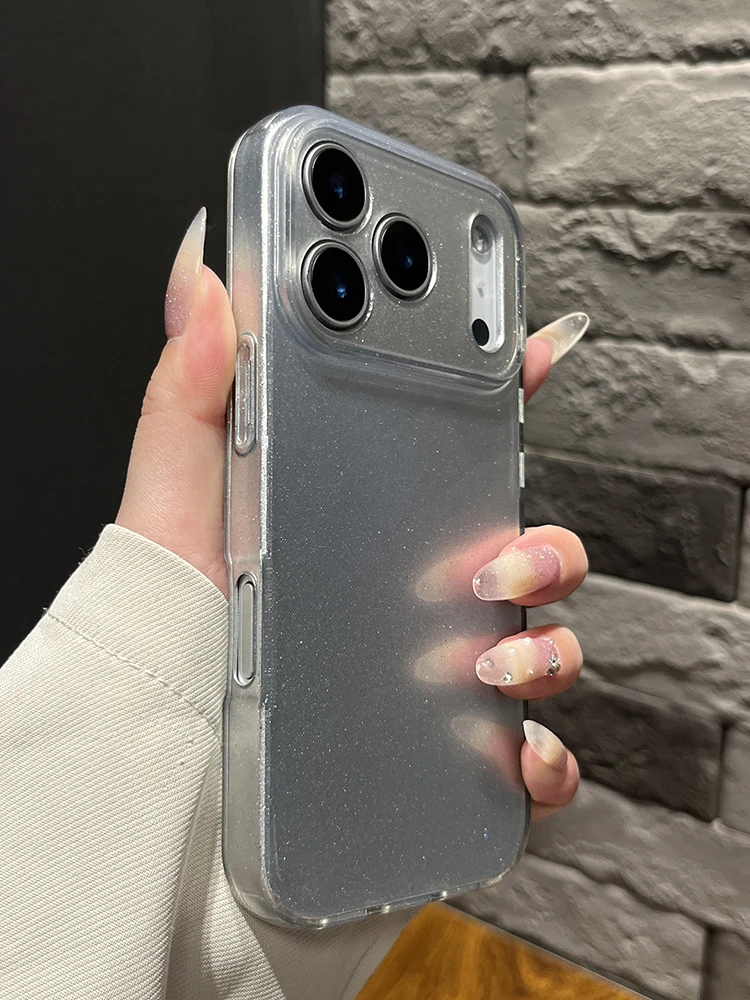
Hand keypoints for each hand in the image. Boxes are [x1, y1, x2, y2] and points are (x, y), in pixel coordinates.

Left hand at [116, 209, 588, 820]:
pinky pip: (528, 755)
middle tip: (492, 557)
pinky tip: (506, 749)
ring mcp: (440, 666)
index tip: (536, 354)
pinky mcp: (444, 748)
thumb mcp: (179, 488)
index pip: (463, 449)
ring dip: (543, 647)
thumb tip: (205, 281)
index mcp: (374, 516)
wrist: (164, 738)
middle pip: (531, 550)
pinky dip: (538, 755)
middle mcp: (419, 588)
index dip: (512, 397)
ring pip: (547, 644)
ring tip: (481, 657)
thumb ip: (194, 384)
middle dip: (542, 548)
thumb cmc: (177, 612)